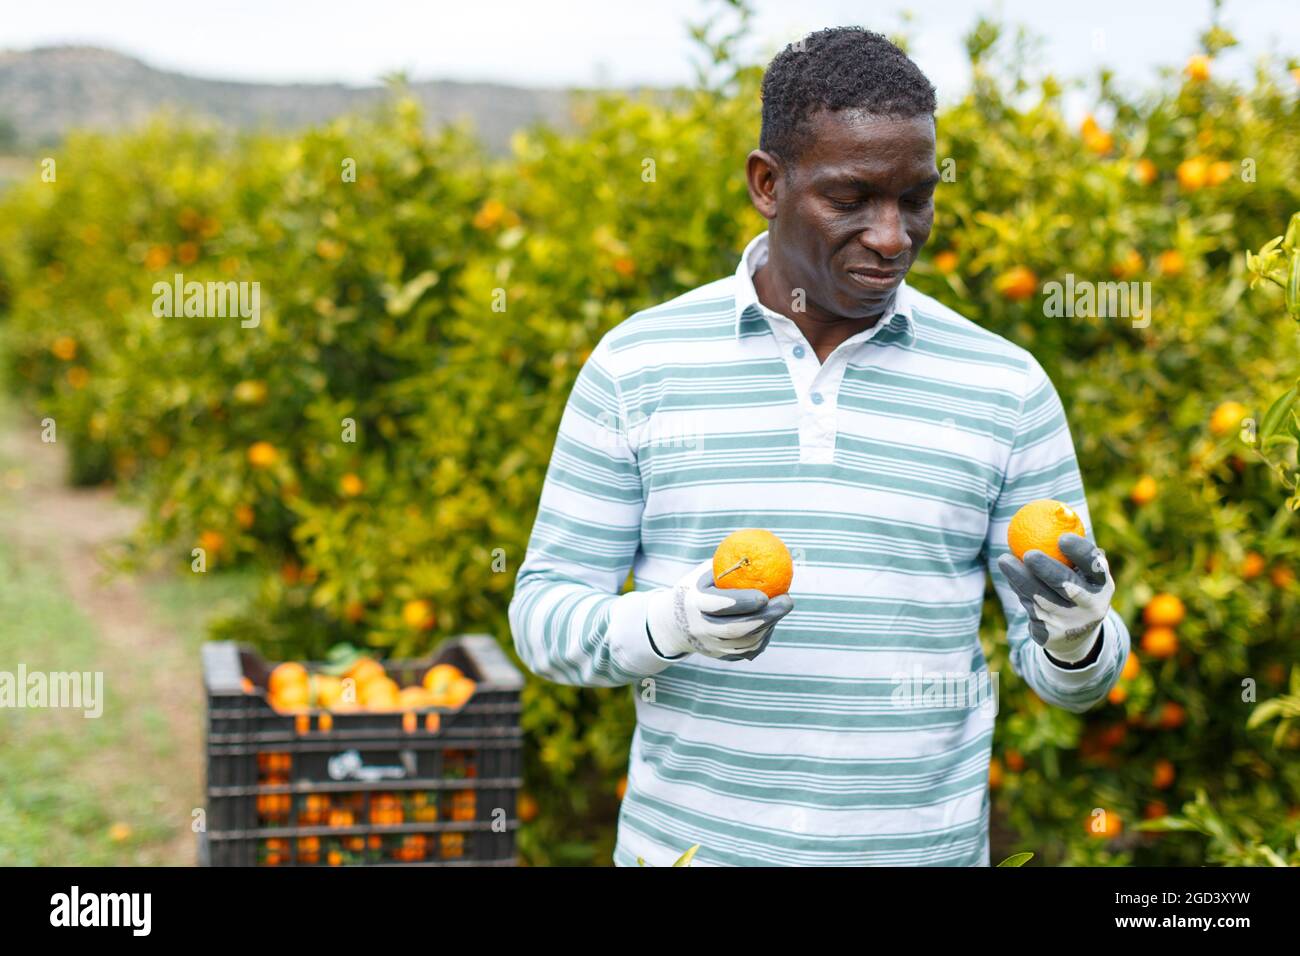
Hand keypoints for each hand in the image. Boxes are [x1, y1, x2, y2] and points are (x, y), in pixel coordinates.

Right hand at [646, 559, 793, 660]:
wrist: (673, 623)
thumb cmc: (697, 588)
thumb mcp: (704, 573)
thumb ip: (728, 564)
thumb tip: (763, 547)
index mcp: (694, 603)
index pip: (718, 605)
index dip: (742, 602)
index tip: (765, 594)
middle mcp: (700, 628)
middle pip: (736, 629)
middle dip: (766, 617)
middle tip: (787, 601)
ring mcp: (710, 646)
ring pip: (745, 643)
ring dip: (769, 625)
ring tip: (782, 607)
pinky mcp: (720, 656)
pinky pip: (747, 651)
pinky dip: (763, 637)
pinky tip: (771, 622)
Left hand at [996, 533, 1114, 663]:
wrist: (1075, 635)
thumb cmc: (1076, 586)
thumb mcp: (1082, 571)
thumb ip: (1071, 548)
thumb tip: (1055, 510)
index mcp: (1103, 585)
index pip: (1094, 566)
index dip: (1080, 552)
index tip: (1062, 538)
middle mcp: (1091, 606)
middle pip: (1066, 586)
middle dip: (1046, 569)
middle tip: (1028, 553)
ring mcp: (1070, 623)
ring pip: (1040, 598)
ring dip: (1019, 578)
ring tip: (1004, 559)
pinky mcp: (1049, 635)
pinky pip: (1029, 609)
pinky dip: (1019, 591)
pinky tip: (1011, 576)